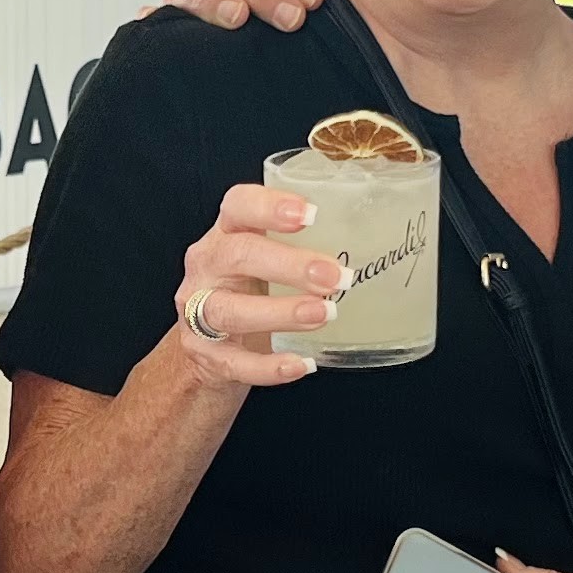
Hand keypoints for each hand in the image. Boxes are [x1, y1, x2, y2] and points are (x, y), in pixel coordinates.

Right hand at [172, 182, 345, 387]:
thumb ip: (302, 248)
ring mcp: (199, 313)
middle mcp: (208, 268)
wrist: (207, 348)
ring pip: (229, 311)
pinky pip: (235, 362)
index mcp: (226, 234)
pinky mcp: (205, 355)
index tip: (310, 214)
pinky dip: (269, 366)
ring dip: (280, 313)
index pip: (238, 206)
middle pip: (238, 256)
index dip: (269, 206)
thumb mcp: (265, 260)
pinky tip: (300, 365)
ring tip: (323, 314)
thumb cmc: (247, 292)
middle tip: (334, 277)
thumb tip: (373, 246)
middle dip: (289, 265)